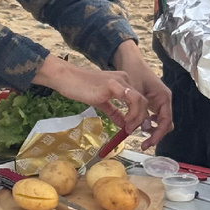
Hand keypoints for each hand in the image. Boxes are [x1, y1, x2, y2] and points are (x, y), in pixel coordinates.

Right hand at [32, 56, 147, 135]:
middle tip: (132, 130)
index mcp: (122, 82)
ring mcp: (119, 81)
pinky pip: (131, 99)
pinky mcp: (113, 85)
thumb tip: (123, 125)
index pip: (139, 100)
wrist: (67, 79)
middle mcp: (124, 79)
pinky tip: (126, 121)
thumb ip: (114, 112)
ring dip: (138, 117)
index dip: (139, 116)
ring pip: (140, 100)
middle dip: (141, 119)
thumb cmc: (80, 89)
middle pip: (143, 101)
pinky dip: (132, 112)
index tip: (132, 128)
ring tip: (129, 128)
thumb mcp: (101, 102)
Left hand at [112, 41, 172, 148]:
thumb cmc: (134, 72)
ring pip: (159, 122)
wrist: (129, 60)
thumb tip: (144, 127)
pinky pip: (153, 117)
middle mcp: (164, 101)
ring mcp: (158, 102)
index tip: (148, 143)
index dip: (158, 134)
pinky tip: (137, 126)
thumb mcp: (136, 91)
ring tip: (138, 134)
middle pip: (165, 124)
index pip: (166, 121)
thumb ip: (140, 109)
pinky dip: (147, 123)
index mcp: (164, 97)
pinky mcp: (152, 102)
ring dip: (151, 130)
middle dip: (155, 135)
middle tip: (143, 144)